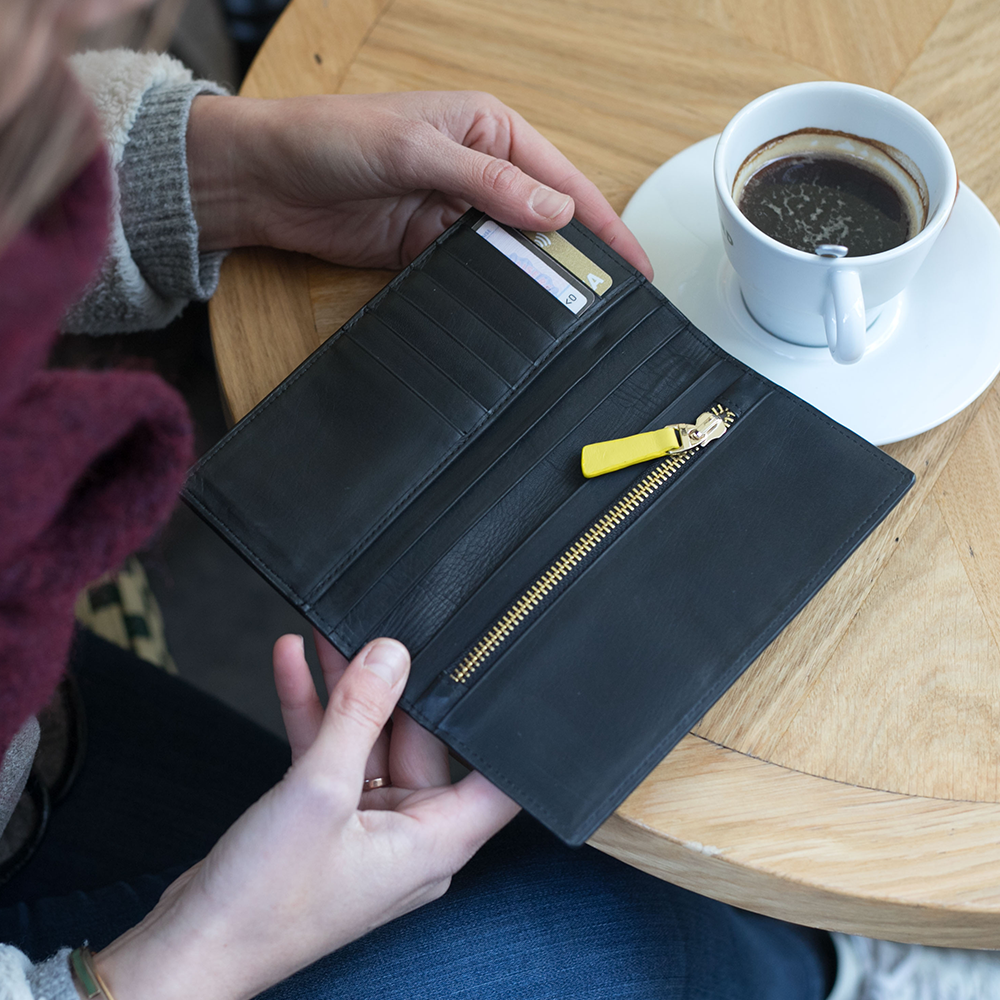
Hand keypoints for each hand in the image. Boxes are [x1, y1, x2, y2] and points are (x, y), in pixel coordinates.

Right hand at [94, 635, 518, 999]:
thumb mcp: (319, 791)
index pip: (496, 780)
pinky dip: (314, 714)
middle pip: (421, 744)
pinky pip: (333, 756)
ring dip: (347, 691)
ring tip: (329, 634)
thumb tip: (391, 656)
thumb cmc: (265, 903)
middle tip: (376, 633)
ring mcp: (368, 827)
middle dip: (394, 687)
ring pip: (370, 741)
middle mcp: (410, 836)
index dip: (501, 729)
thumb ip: (359, 716)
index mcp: (435, 843)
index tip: (494, 677)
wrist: (193, 947)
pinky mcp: (329, 820)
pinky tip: (294, 664)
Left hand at [187, 90, 651, 275]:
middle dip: (576, 255)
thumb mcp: (414, 149)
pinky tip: (515, 311)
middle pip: (542, 218)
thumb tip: (553, 209)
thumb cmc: (329, 138)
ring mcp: (451, 214)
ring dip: (536, 277)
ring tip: (574, 313)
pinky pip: (472, 273)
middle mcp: (476, 171)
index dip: (599, 219)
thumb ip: (487, 182)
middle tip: (613, 299)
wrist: (262, 181)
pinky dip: (494, 291)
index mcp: (485, 129)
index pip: (559, 177)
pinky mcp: (425, 249)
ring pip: (511, 251)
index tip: (632, 260)